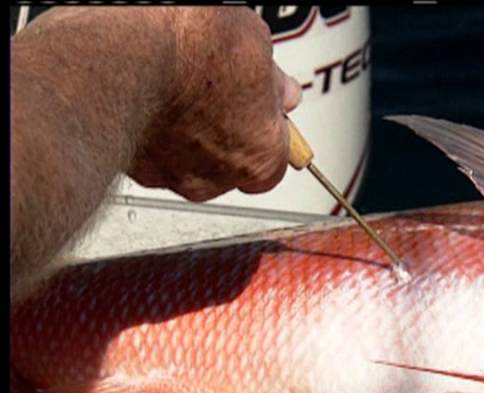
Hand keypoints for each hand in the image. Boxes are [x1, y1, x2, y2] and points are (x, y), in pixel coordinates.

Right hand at [130, 7, 301, 200]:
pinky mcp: (133, 167)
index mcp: (260, 157)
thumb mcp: (254, 44)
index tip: (264, 108)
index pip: (274, 161)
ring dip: (188, 134)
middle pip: (229, 162)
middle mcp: (217, 178)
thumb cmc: (191, 51)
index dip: (267, 129)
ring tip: (181, 91)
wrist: (124, 57)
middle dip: (226, 131)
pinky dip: (154, 131)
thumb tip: (281, 90)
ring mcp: (172, 176)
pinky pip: (152, 153)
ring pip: (188, 160)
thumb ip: (273, 81)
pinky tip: (153, 100)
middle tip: (219, 93)